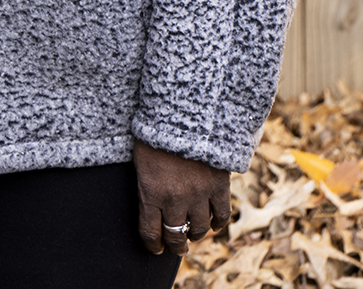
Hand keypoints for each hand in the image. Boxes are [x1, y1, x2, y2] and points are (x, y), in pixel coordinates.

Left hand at [134, 138, 229, 256]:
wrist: (186, 112)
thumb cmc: (157, 132)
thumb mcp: (140, 159)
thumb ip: (145, 184)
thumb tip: (146, 202)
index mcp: (151, 194)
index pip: (150, 234)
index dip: (153, 246)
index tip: (156, 249)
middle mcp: (175, 199)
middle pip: (175, 235)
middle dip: (175, 246)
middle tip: (176, 248)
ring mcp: (198, 194)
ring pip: (199, 229)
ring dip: (195, 235)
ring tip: (193, 234)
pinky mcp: (218, 185)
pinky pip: (221, 215)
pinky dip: (217, 223)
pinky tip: (213, 224)